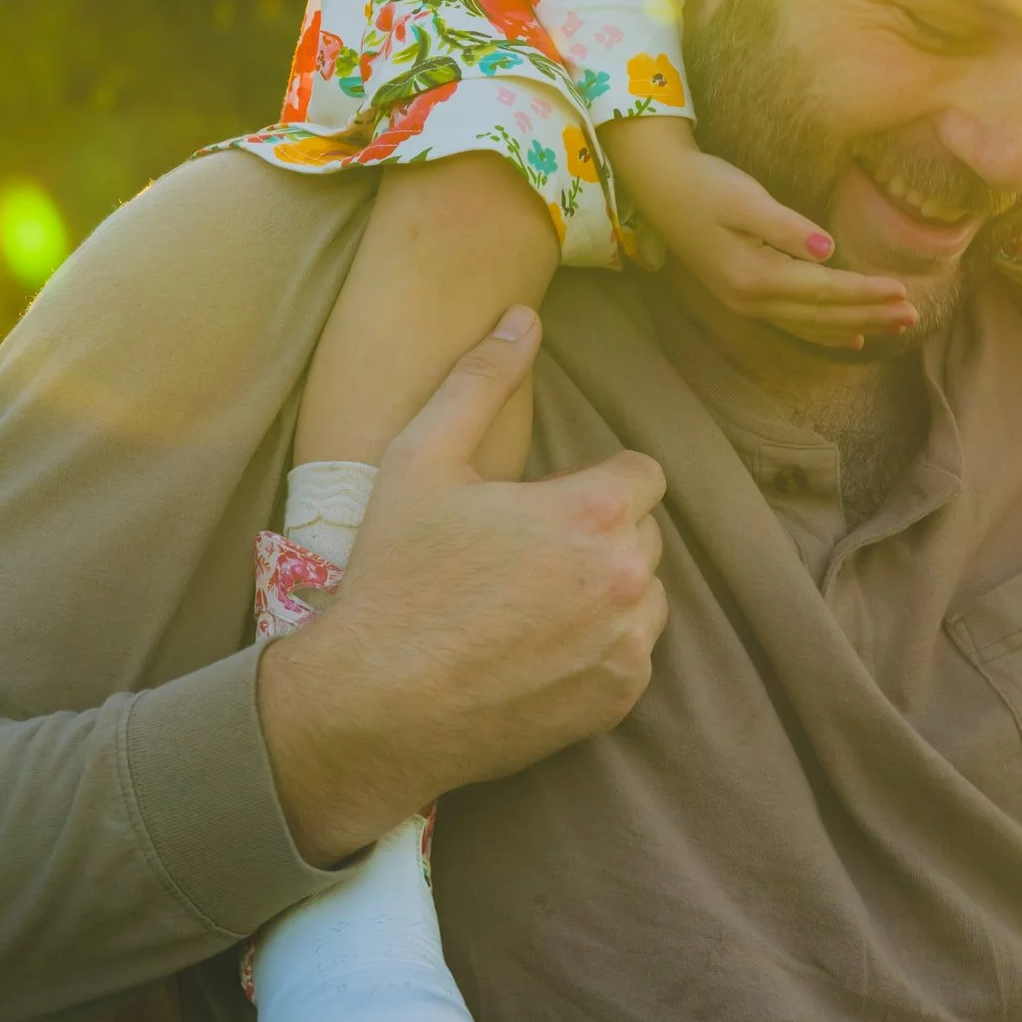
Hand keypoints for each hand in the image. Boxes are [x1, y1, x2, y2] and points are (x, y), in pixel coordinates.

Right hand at [256, 311, 670, 862]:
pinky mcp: (619, 698)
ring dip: (608, 589)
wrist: (375, 704)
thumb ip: (481, 379)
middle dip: (599, 533)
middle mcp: (630, 577)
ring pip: (646, 594)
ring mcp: (629, 644)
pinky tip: (537, 647)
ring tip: (531, 600)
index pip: (642, 473)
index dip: (592, 482)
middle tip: (524, 553)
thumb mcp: (422, 458)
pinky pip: (633, 653)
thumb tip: (522, 318)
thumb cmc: (396, 575)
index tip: (543, 504)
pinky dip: (601, 647)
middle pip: (644, 532)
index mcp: (596, 509)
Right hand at [603, 114, 918, 347]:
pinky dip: (826, 332)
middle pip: (823, 315)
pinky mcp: (744, 296)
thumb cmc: (704, 184)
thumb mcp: (744, 199)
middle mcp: (751, 299)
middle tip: (913, 316)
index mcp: (755, 276)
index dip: (865, 292)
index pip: (824, 290)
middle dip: (869, 315)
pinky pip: (795, 324)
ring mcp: (746, 303)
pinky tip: (851, 337)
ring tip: (895, 327)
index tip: (903, 291)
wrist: (659, 186)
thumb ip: (785, 227)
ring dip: (855, 325)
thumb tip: (827, 250)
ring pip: (811, 325)